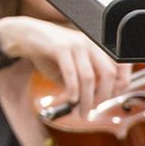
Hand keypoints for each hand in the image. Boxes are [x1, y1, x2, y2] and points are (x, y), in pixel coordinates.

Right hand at [0, 16, 129, 117]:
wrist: (24, 35)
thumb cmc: (47, 52)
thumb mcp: (70, 67)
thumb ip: (82, 82)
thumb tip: (91, 102)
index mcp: (96, 46)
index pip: (120, 66)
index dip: (120, 85)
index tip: (111, 99)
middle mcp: (90, 43)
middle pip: (108, 74)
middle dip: (103, 96)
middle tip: (94, 109)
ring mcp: (76, 44)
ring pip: (89, 77)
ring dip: (87, 98)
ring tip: (81, 111)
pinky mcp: (60, 47)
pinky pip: (71, 73)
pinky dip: (73, 90)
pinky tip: (71, 99)